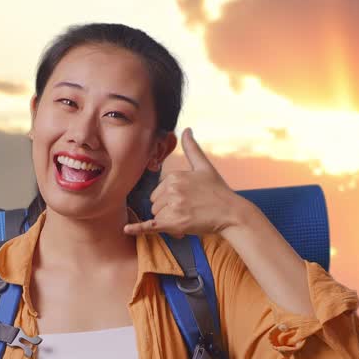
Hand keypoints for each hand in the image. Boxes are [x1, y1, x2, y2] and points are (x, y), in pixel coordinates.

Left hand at [123, 127, 247, 238]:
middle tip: (189, 211)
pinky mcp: (174, 223)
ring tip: (188, 220)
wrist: (231, 213)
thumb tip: (187, 129)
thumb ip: (192, 148)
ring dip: (169, 221)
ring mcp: (173, 207)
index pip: (158, 192)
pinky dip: (138, 229)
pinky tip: (126, 229)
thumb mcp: (204, 166)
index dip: (171, 199)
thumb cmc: (218, 191)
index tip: (188, 201)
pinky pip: (150, 226)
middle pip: (155, 205)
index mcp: (174, 176)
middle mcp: (172, 189)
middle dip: (168, 210)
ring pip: (157, 216)